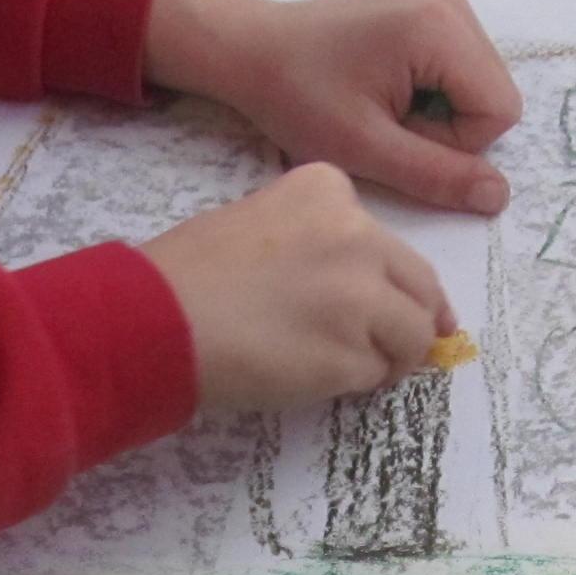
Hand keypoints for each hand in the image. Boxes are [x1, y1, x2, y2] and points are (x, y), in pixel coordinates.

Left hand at [143, 0, 523, 216]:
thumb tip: (500, 196)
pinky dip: (431, 92)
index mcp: (440, 25)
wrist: (252, 49)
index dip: (454, 144)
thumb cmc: (298, 97)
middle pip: (494, 94)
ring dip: (439, 112)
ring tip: (382, 105)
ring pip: (480, 85)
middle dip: (448, 127)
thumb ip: (437, 176)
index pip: (498, 111)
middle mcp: (451, 1)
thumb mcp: (366, 149)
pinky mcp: (430, 6)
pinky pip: (461, 68)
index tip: (395, 136)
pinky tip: (386, 88)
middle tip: (385, 122)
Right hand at [143, 162, 451, 410]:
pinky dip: (355, 383)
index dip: (385, 278)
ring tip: (340, 364)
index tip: (366, 297)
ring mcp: (359, 297)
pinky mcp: (351, 355)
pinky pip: (376, 375)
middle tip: (396, 345)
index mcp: (329, 190)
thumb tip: (372, 292)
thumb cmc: (190, 273)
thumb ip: (320, 240)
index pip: (387, 242)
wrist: (155, 319)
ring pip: (412, 337)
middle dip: (412, 319)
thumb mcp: (260, 218)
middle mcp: (357, 234)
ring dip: (388, 358)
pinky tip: (312, 376)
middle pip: (421, 287)